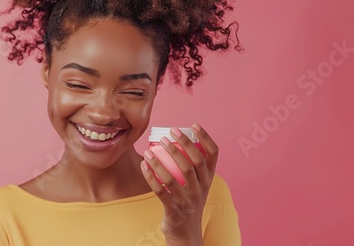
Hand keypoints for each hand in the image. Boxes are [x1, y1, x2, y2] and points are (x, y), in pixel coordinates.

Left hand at [140, 124, 218, 243]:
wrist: (186, 231)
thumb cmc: (188, 199)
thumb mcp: (197, 184)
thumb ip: (192, 165)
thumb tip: (175, 138)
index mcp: (209, 178)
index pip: (213, 154)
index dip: (205, 138)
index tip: (194, 125)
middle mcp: (202, 188)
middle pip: (195, 162)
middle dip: (182, 145)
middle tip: (169, 133)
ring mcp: (188, 200)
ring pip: (174, 177)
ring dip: (160, 161)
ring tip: (149, 150)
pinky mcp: (174, 209)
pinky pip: (160, 190)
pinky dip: (151, 177)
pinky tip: (143, 165)